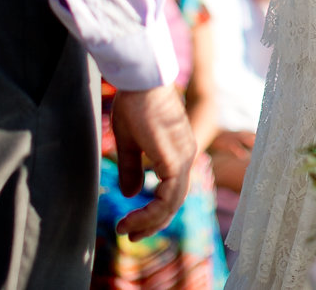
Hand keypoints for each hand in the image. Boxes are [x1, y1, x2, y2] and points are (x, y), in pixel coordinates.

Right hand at [108, 85, 195, 236]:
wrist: (140, 80)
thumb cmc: (134, 103)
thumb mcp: (130, 141)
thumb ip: (132, 168)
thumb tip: (132, 193)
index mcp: (178, 152)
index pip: (172, 192)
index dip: (154, 212)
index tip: (131, 223)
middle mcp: (187, 157)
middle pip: (175, 202)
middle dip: (153, 223)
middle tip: (131, 235)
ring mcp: (184, 158)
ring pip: (173, 203)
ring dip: (150, 221)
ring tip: (128, 231)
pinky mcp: (175, 159)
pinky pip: (167, 196)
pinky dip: (150, 212)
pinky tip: (132, 217)